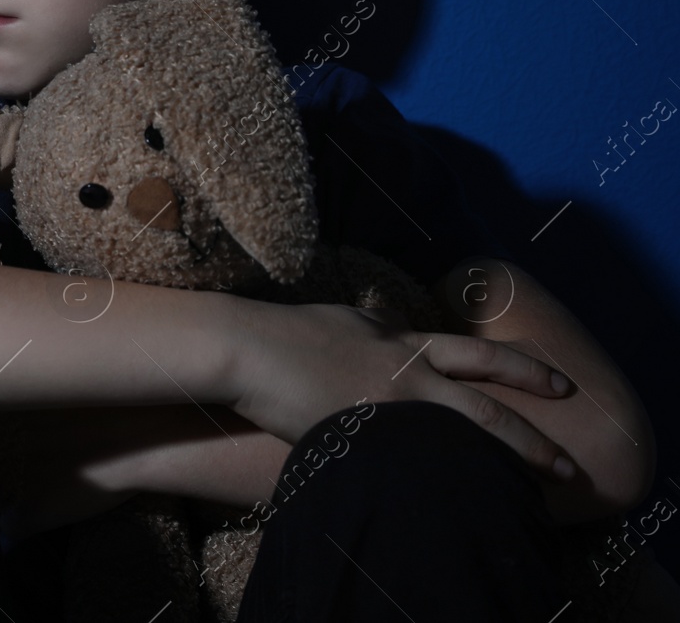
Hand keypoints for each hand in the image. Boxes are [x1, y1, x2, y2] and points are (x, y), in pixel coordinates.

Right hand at [225, 300, 576, 481]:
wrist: (246, 347)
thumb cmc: (275, 335)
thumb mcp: (333, 319)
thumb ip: (364, 326)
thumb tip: (379, 320)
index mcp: (392, 336)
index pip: (459, 347)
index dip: (504, 361)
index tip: (540, 372)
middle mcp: (405, 360)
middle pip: (484, 370)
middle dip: (532, 381)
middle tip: (568, 393)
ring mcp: (396, 395)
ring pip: (478, 418)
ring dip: (524, 444)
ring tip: (558, 466)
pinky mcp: (376, 427)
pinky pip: (432, 455)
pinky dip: (466, 473)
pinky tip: (487, 494)